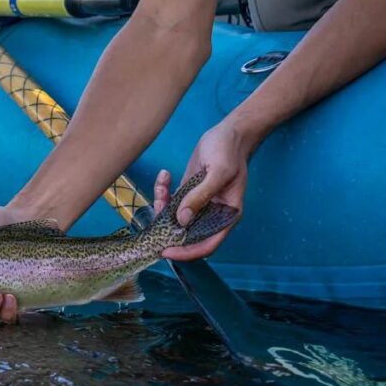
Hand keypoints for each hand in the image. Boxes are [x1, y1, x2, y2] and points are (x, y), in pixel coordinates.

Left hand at [155, 121, 250, 260]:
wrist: (228, 132)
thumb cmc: (229, 152)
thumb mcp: (217, 173)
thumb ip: (200, 196)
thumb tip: (182, 219)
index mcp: (226, 215)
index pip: (207, 244)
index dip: (187, 252)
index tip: (166, 252)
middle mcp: (212, 214)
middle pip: (186, 232)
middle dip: (167, 225)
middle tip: (156, 211)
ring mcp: (199, 203)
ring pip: (174, 216)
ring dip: (162, 204)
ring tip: (163, 183)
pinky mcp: (189, 192)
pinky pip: (171, 200)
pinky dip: (163, 191)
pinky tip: (164, 175)